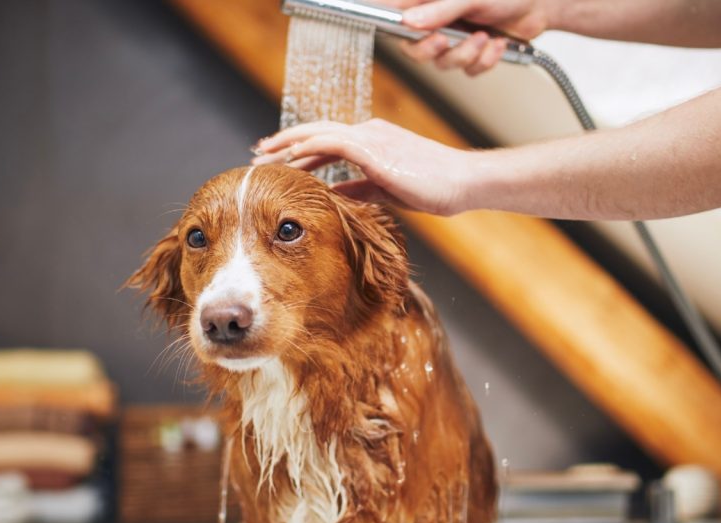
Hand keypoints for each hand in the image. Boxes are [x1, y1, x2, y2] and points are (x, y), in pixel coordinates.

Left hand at [252, 119, 472, 215]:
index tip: (275, 159)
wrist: (463, 182)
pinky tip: (292, 157)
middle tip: (257, 153)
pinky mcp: (375, 149)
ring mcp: (371, 138)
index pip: (326, 140)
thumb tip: (334, 192)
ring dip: (288, 143)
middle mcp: (368, 133)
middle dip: (283, 142)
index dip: (298, 148)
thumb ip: (359, 188)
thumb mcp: (386, 190)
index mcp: (371, 141)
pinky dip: (311, 146)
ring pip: (318, 133)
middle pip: (315, 132)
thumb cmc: (433, 187)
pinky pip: (334, 142)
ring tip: (264, 154)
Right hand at [378, 0, 552, 75]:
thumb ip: (441, 9)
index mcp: (428, 2)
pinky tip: (497, 44)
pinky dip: (484, 60)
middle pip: (414, 49)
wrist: (541, 5)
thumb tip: (410, 21)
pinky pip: (467, 70)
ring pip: (443, 63)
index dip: (393, 27)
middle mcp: (437, 21)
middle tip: (444, 41)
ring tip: (484, 37)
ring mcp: (454, 39)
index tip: (405, 31)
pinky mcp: (471, 54)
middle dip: (432, 50)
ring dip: (466, 54)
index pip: (396, 15)